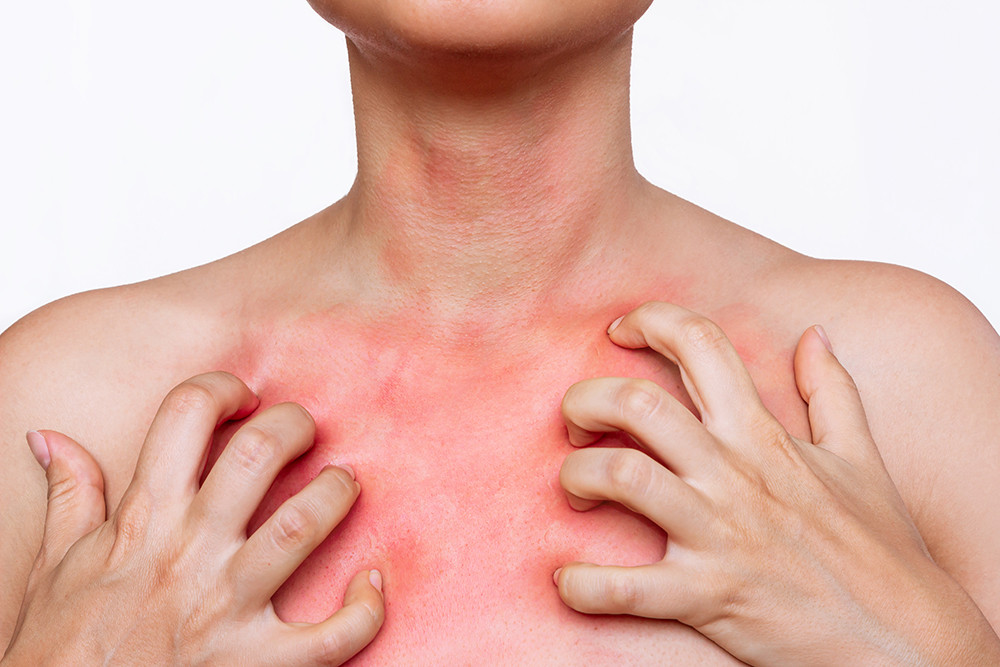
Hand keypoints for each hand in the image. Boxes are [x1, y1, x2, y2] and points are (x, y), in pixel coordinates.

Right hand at [3, 372, 383, 665]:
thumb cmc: (61, 653)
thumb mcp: (53, 569)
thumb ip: (69, 498)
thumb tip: (51, 438)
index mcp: (143, 521)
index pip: (184, 416)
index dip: (222, 389)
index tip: (243, 396)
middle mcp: (190, 554)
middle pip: (259, 454)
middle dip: (294, 425)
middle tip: (305, 429)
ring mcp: (227, 609)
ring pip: (303, 525)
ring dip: (336, 494)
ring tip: (343, 484)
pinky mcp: (259, 665)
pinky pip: (333, 634)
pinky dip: (365, 608)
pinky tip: (371, 584)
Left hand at [553, 302, 999, 664]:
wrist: (907, 642)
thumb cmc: (880, 550)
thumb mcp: (862, 458)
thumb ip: (832, 391)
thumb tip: (815, 334)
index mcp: (763, 435)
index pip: (701, 344)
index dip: (651, 320)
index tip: (621, 330)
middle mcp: (734, 474)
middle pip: (637, 403)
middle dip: (586, 400)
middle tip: (576, 424)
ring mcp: (718, 534)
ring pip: (622, 476)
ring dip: (577, 476)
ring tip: (576, 492)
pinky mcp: (707, 597)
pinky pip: (625, 588)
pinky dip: (584, 584)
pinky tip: (570, 582)